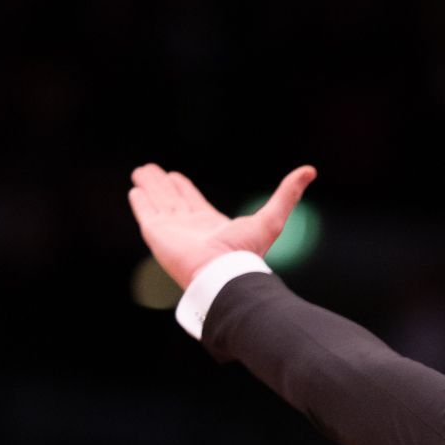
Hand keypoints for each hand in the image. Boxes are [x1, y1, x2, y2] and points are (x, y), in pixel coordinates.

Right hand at [127, 162, 316, 290]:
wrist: (222, 275)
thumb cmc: (246, 252)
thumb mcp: (273, 218)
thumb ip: (287, 194)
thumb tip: (310, 171)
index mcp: (211, 224)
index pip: (193, 201)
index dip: (184, 188)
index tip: (176, 176)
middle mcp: (189, 226)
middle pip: (173, 200)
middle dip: (162, 184)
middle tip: (151, 169)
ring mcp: (172, 230)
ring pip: (158, 202)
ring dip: (149, 187)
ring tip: (140, 172)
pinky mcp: (157, 234)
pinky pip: (145, 213)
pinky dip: (140, 202)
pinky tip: (134, 191)